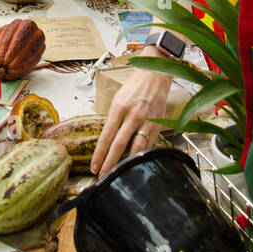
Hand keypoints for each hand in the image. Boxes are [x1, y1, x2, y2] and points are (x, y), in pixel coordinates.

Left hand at [91, 61, 171, 175]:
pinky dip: (140, 155)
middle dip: (109, 163)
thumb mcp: (118, 100)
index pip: (106, 136)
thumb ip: (114, 119)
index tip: (94, 167)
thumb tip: (107, 140)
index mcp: (119, 108)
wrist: (155, 75)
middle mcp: (133, 115)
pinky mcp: (158, 124)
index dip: (99, 154)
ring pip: (136, 148)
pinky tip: (134, 163)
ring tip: (118, 174)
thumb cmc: (134, 86)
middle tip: (102, 176)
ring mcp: (147, 120)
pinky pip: (148, 144)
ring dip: (126, 163)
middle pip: (119, 145)